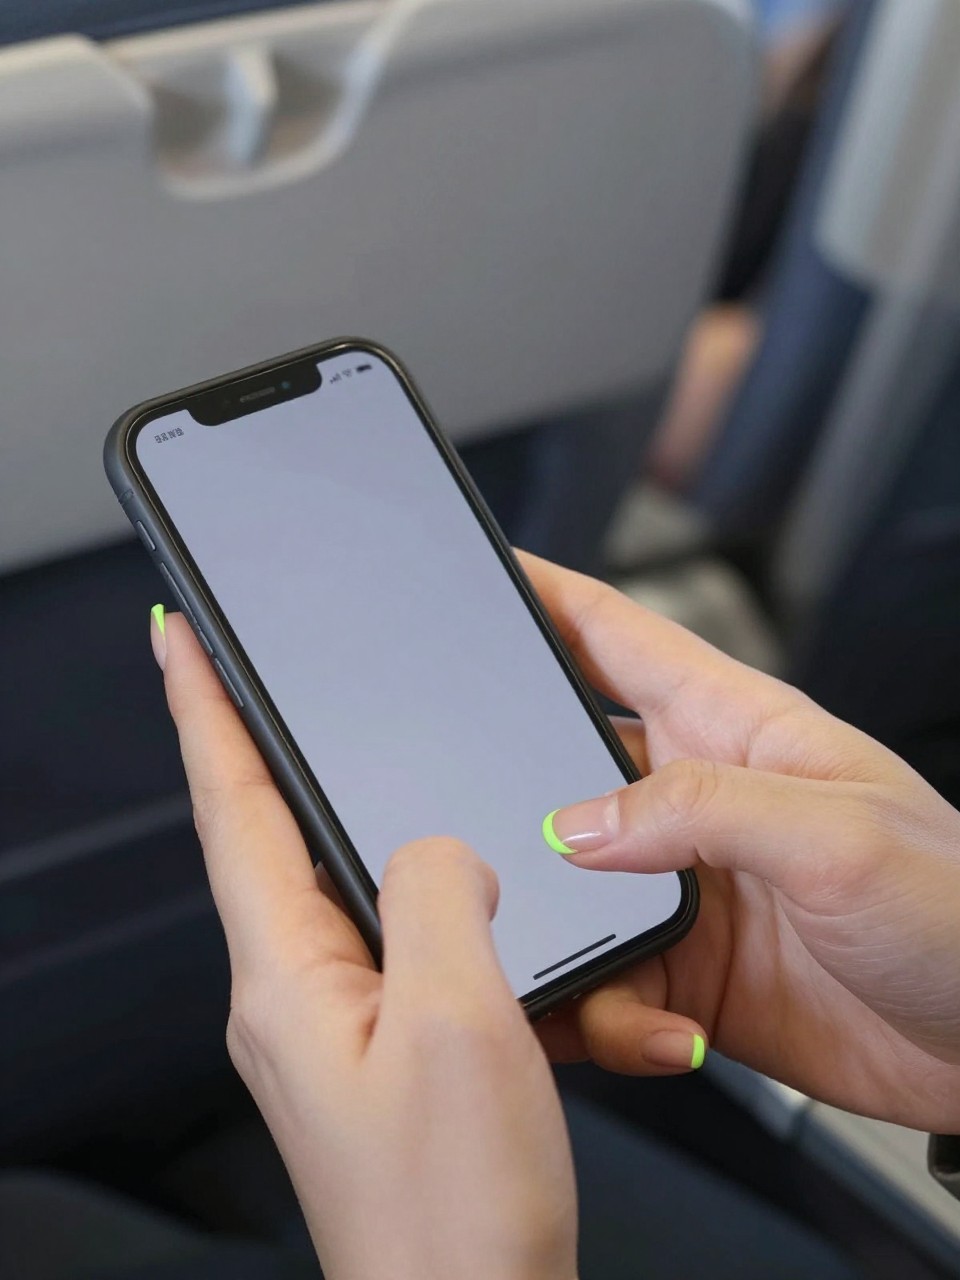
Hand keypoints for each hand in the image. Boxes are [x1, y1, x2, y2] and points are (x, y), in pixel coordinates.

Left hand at [151, 610, 576, 1279]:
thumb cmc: (454, 1212)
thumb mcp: (457, 1019)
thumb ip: (436, 895)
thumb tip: (440, 847)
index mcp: (286, 978)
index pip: (230, 810)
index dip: (203, 713)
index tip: (178, 641)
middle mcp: (296, 996)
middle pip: (269, 837)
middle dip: (258, 746)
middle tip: (248, 672)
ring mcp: (338, 1025)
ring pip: (341, 886)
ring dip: (352, 822)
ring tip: (355, 763)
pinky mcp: (386, 1050)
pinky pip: (398, 940)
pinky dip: (427, 897)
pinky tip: (459, 890)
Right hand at [524, 554, 959, 1133]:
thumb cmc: (959, 911)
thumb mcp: (836, 835)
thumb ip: (699, 811)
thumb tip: (576, 823)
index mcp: (737, 727)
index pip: (619, 636)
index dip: (546, 596)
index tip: (482, 573)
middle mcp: (698, 800)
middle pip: (565, 763)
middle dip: (512, 784)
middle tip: (468, 816)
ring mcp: (686, 887)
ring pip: (568, 886)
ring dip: (555, 927)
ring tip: (576, 961)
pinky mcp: (685, 971)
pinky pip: (605, 981)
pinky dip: (602, 1012)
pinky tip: (653, 1030)